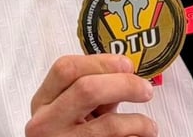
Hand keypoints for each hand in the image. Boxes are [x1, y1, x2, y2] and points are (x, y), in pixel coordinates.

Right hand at [25, 54, 156, 136]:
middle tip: (145, 90)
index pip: (66, 69)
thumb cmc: (70, 133)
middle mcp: (47, 123)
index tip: (126, 65)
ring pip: (109, 125)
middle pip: (87, 89)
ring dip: (138, 122)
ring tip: (148, 126)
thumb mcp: (72, 109)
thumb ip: (92, 91)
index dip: (101, 62)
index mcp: (43, 101)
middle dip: (124, 85)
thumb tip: (127, 75)